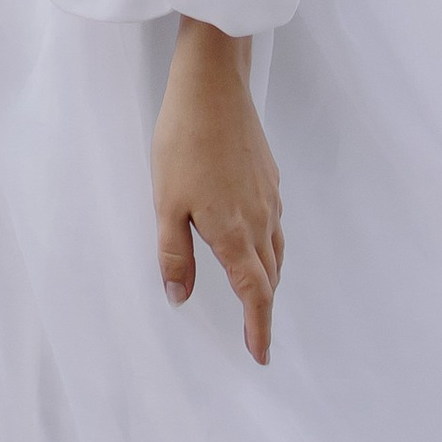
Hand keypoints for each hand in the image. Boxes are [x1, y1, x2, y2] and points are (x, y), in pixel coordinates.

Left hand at [153, 20, 282, 364]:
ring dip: (268, 277)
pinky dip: (268, 245)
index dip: (259, 328)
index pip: (254, 294)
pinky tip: (252, 238)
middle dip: (263, 306)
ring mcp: (269, 195)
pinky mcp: (270, 175)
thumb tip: (179, 297)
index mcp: (234, 233)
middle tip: (255, 331)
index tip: (260, 355)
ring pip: (276, 250)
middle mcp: (260, 219)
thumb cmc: (182, 142)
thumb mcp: (166, 203)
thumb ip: (173, 254)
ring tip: (256, 293)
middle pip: (270, 276)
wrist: (213, 85)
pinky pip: (275, 224)